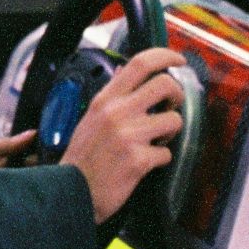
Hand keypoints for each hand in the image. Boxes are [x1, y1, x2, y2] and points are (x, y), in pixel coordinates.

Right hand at [60, 48, 185, 223]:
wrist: (71, 191)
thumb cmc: (82, 156)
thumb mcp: (90, 117)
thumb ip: (111, 94)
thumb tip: (124, 69)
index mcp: (105, 100)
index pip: (139, 63)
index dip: (165, 56)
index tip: (177, 60)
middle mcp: (117, 112)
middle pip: (165, 84)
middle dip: (177, 95)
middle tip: (171, 106)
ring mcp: (129, 135)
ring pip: (174, 120)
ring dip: (171, 132)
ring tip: (156, 140)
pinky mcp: (139, 160)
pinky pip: (167, 153)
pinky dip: (161, 159)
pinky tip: (146, 163)